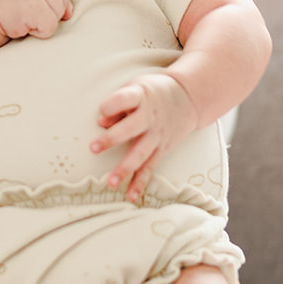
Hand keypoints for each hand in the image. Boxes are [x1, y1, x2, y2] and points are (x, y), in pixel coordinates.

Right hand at [0, 0, 70, 39]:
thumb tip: (69, 12)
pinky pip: (50, 27)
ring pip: (59, 14)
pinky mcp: (34, 6)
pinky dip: (39, 32)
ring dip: (44, 22)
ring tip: (26, 16)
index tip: (33, 2)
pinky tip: (25, 24)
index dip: (52, 0)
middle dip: (50, 12)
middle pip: (64, 1)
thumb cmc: (11, 5)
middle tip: (28, 10)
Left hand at [91, 72, 197, 201]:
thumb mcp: (137, 87)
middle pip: (130, 129)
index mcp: (141, 96)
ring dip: (125, 169)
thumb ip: (119, 103)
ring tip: (110, 182)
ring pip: (140, 154)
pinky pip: (150, 167)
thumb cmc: (153, 92)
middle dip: (112, 139)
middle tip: (93, 148)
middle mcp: (150, 117)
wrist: (189, 97)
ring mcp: (157, 135)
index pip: (124, 99)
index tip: (101, 113)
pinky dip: (140, 182)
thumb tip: (101, 121)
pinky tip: (131, 196)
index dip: (110, 106)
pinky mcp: (162, 149)